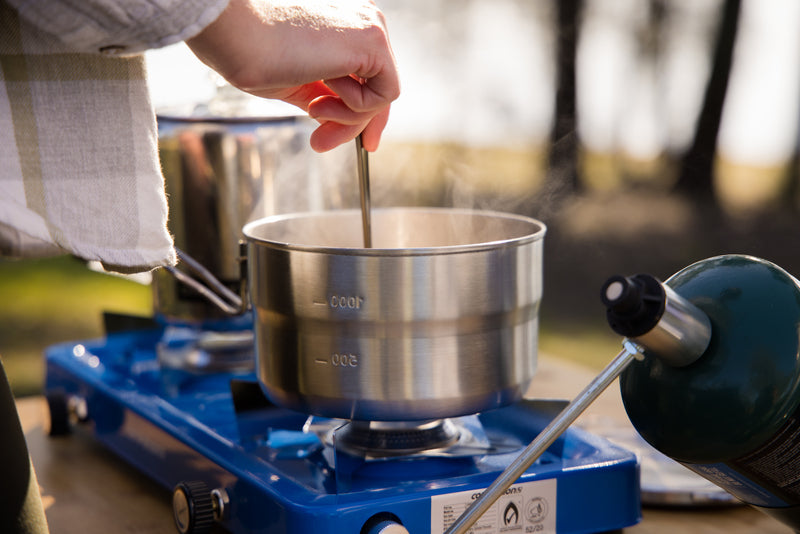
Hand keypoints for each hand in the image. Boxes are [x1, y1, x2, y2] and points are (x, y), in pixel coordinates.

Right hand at [186, 0, 399, 151]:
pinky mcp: (374, 41)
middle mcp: (364, 20)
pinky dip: (354, 107)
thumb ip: (325, 95)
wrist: (238, 35)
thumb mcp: (298, 81)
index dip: (365, 112)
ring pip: (381, 96)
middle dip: (353, 124)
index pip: (370, 76)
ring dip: (347, 118)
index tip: (362, 142)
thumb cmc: (254, 51)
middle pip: (378, 88)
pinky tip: (324, 91)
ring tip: (313, 111)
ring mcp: (372, 27)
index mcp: (347, 25)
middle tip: (323, 142)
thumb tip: (337, 120)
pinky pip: (384, 94)